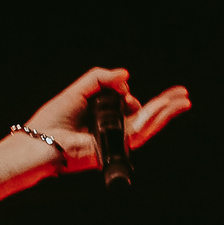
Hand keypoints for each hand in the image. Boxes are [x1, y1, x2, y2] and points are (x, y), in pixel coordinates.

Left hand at [20, 66, 192, 172]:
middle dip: (165, 106)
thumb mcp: (79, 91)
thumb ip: (101, 79)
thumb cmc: (51, 121)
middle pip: (144, 118)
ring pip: (147, 126)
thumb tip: (126, 76)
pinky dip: (152, 118)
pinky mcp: (114, 148)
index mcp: (101, 119)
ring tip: (183, 101)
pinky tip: (164, 108)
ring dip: (166, 112)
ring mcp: (114, 141)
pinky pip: (138, 132)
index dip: (135, 96)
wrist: (40, 143)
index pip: (128, 108)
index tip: (127, 83)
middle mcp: (110, 131)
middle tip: (183, 96)